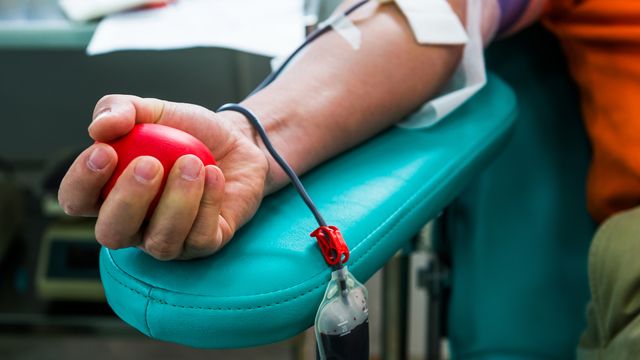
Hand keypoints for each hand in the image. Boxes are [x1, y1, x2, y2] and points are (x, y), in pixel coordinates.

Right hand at [58, 95, 269, 259]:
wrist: (238, 142)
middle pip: (112, 233)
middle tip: (150, 163)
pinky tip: (214, 175)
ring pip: (161, 242)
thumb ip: (120, 109)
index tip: (106, 150)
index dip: (82, 182)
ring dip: (176, 202)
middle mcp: (134, 225)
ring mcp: (169, 240)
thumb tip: (99, 128)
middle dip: (127, 201)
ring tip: (192, 163)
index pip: (76, 200)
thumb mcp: (154, 110)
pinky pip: (201, 238)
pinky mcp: (205, 245)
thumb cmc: (188, 132)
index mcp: (109, 194)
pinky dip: (207, 204)